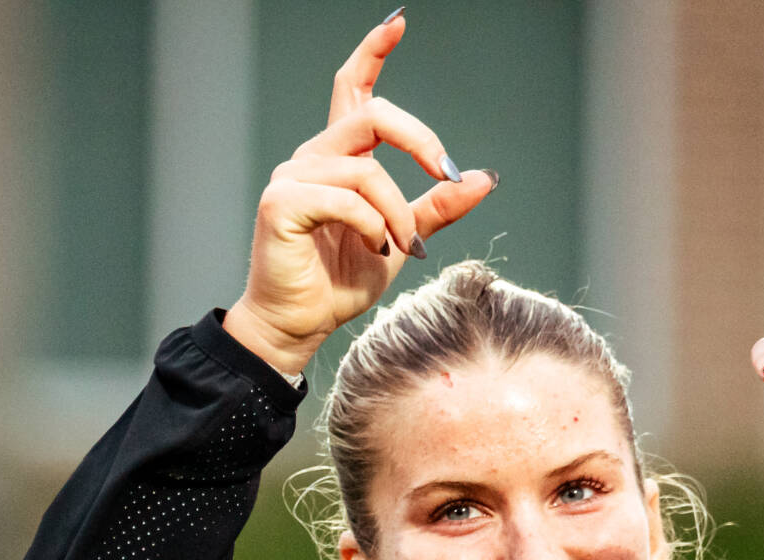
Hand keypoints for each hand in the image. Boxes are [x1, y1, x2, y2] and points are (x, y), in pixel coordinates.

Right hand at [222, 13, 495, 377]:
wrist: (300, 327)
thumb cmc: (337, 285)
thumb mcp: (400, 239)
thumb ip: (434, 208)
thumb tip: (481, 177)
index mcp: (337, 160)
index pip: (352, 91)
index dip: (372, 52)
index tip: (398, 24)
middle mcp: (312, 158)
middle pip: (373, 116)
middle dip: (420, 140)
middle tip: (444, 174)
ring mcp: (292, 178)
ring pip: (367, 170)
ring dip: (397, 210)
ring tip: (401, 245)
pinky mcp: (282, 203)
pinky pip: (347, 198)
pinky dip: (371, 225)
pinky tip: (372, 247)